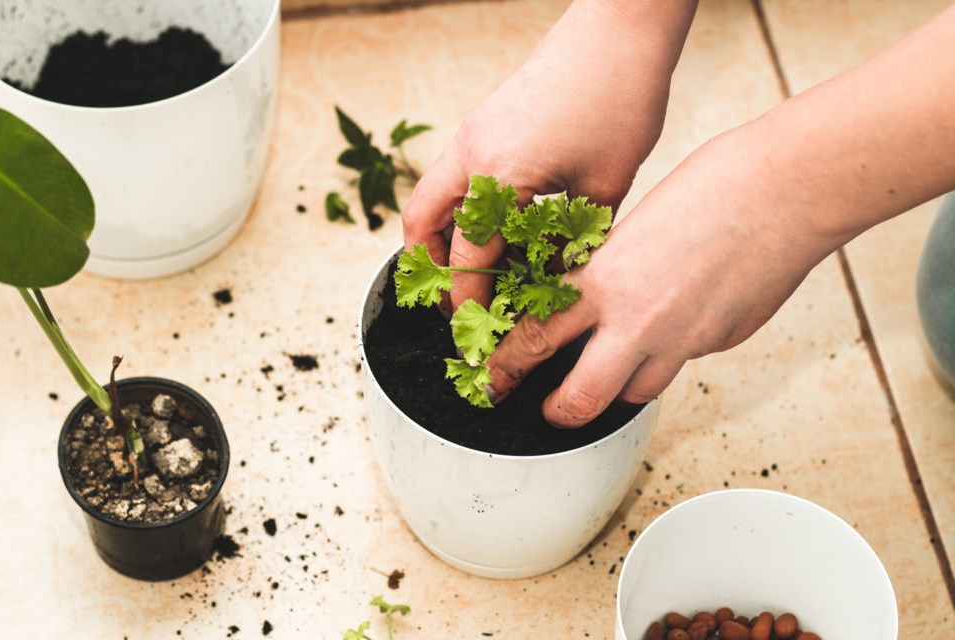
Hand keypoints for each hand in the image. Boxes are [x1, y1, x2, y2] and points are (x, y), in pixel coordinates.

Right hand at [402, 0, 697, 310]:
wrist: (619, 29)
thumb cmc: (619, 98)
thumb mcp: (605, 185)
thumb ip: (576, 238)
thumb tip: (559, 274)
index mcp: (498, 174)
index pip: (469, 256)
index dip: (470, 300)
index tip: (476, 331)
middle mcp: (472, 153)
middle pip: (422, 223)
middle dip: (433, 269)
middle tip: (457, 301)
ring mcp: (473, 132)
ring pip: (432, 196)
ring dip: (442, 236)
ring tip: (471, 270)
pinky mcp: (485, 121)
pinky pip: (454, 176)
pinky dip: (461, 208)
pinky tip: (496, 225)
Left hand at [486, 131, 839, 427]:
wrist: (783, 191)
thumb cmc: (713, 188)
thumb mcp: (633, 228)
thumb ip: (610, 273)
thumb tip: (602, 305)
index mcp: (604, 280)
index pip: (537, 338)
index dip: (507, 365)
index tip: (494, 376)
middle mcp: (639, 320)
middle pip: (580, 397)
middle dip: (557, 413)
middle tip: (549, 412)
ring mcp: (683, 340)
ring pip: (635, 392)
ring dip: (618, 388)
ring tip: (613, 374)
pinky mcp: (721, 343)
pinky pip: (683, 364)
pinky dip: (669, 356)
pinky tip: (677, 326)